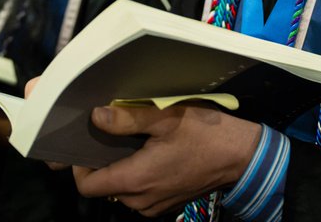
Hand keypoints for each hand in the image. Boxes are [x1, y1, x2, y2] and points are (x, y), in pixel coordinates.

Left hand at [71, 104, 260, 217]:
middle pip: (103, 188)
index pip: (87, 186)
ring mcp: (155, 206)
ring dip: (121, 170)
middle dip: (101, 164)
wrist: (241, 156)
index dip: (79, 166)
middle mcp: (142, 200)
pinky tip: (149, 153)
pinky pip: (139, 194)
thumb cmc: (207, 134)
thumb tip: (96, 116)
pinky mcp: (166, 204)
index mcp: (137, 179)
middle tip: (110, 136)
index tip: (85, 145)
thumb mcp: (165, 117)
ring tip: (133, 143)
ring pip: (121, 191)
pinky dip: (137, 177)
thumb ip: (127, 118)